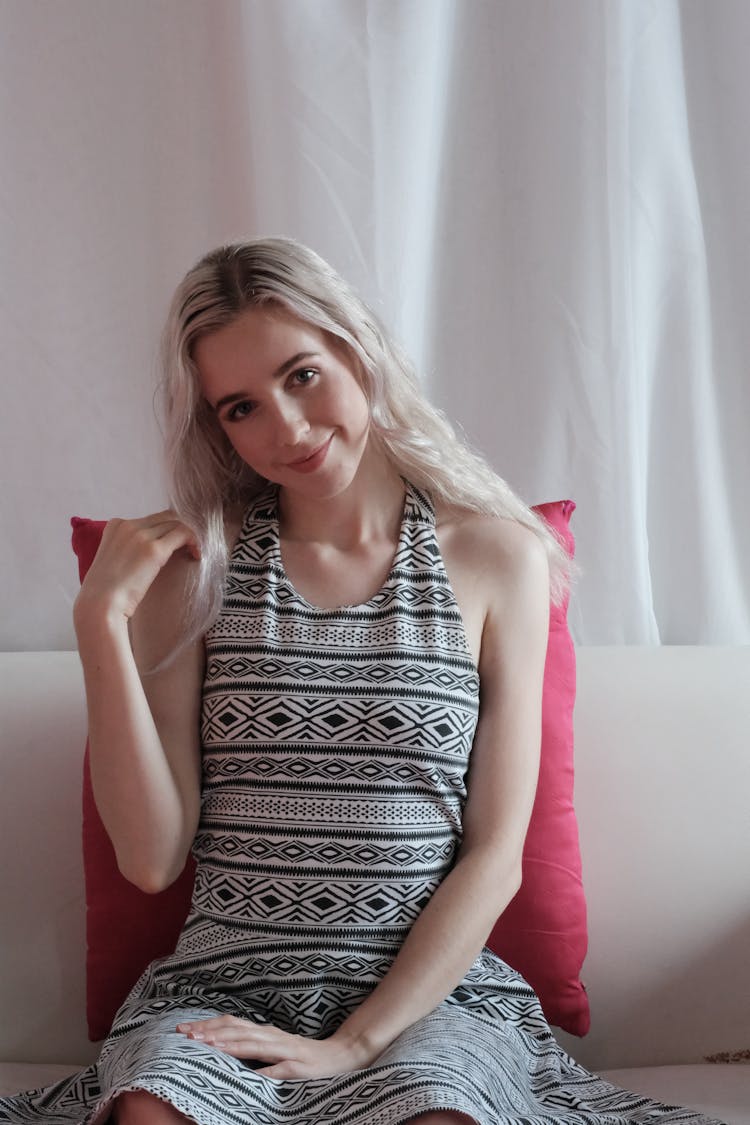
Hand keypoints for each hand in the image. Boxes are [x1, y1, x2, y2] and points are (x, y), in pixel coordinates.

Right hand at [75, 510, 199, 624]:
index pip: (151, 519)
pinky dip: (194, 541)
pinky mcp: (153, 550)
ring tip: (194, 551)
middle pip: (166, 517)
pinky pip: (183, 534)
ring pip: (176, 523)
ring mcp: (140, 536)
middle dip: (181, 529)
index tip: (175, 542)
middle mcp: (127, 525)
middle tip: (190, 545)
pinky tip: (197, 554)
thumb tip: (149, 552)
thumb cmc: (106, 592)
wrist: (100, 605)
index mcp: (115, 526)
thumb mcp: (114, 560)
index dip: (167, 528)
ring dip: (190, 535)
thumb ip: (129, 549)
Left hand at [175, 1016, 372, 1079]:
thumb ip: (253, 1048)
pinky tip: (245, 1070)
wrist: (341, 1056)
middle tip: (186, 1034)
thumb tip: (222, 1049)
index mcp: (264, 1033)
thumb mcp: (274, 1050)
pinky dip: (259, 1067)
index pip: (231, 1025)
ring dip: (228, 1043)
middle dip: (210, 1031)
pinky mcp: (297, 1066)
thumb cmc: (303, 1056)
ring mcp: (285, 1050)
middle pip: (236, 1029)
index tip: (184, 1030)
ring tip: (207, 1044)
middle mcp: (272, 1036)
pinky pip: (275, 1067)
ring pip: (252, 1043)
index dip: (208, 1025)